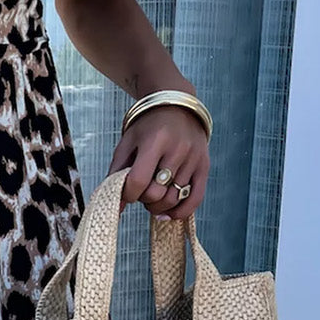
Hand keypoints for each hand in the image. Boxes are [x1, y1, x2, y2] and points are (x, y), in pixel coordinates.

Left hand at [107, 104, 209, 219]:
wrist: (177, 106)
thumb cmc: (147, 127)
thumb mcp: (127, 143)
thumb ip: (116, 173)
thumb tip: (114, 206)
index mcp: (154, 141)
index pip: (138, 180)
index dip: (128, 194)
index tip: (126, 194)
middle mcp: (177, 150)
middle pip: (156, 193)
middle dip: (143, 200)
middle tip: (140, 193)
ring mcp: (193, 159)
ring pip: (173, 199)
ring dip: (158, 207)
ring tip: (152, 198)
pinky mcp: (204, 167)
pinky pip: (195, 198)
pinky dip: (180, 212)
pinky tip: (169, 213)